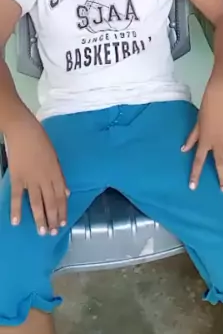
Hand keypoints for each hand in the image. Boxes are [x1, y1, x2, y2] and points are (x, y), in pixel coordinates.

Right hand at [5, 111, 68, 235]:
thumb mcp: (55, 157)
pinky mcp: (17, 178)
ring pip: (37, 202)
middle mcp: (46, 178)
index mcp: (56, 172)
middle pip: (51, 202)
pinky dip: (16, 209)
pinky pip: (17, 196)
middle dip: (53, 218)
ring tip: (42, 232)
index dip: (63, 210)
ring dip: (40, 218)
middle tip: (54, 232)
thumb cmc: (41, 140)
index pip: (61, 196)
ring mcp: (31, 179)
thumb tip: (66, 192)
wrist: (24, 131)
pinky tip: (16, 221)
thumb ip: (60, 176)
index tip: (64, 223)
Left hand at [182, 75, 222, 192]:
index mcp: (204, 139)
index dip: (196, 174)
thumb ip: (192, 137)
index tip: (193, 186)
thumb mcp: (197, 122)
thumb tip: (184, 149)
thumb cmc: (207, 106)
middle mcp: (217, 142)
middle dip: (222, 178)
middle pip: (219, 163)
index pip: (199, 160)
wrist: (221, 94)